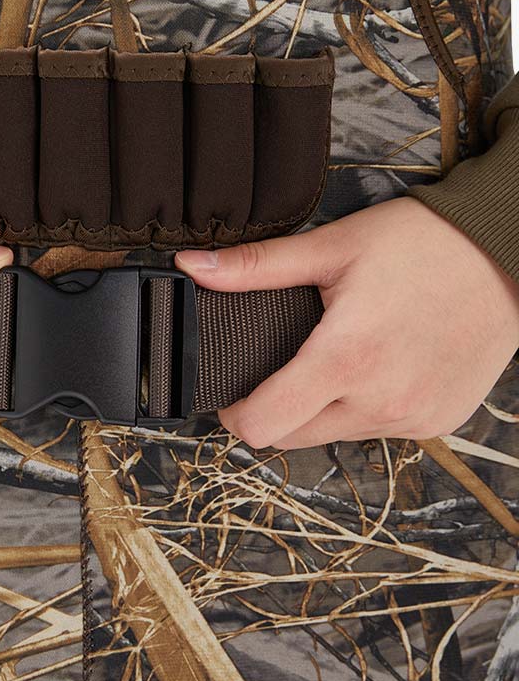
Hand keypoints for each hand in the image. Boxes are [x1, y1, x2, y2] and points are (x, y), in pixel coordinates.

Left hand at [176, 197, 518, 448]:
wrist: (509, 251)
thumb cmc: (423, 244)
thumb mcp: (331, 248)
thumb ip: (255, 267)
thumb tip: (193, 265)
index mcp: (344, 360)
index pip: (263, 426)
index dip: (235, 414)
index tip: (232, 396)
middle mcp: (379, 401)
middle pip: (292, 436)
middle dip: (274, 411)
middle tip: (281, 368)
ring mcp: (412, 418)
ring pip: (336, 435)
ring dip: (320, 409)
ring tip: (334, 358)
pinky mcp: (437, 420)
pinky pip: (378, 429)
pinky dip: (363, 408)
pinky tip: (375, 368)